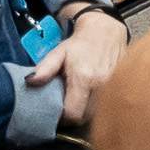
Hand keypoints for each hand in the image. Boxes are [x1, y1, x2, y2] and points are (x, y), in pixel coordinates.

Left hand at [48, 6, 126, 126]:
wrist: (106, 31)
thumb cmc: (80, 43)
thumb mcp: (58, 53)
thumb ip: (44, 69)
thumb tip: (29, 82)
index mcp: (84, 79)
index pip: (73, 114)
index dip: (63, 118)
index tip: (56, 113)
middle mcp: (101, 86)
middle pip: (85, 117)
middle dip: (73, 117)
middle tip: (65, 108)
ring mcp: (113, 88)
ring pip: (96, 114)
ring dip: (85, 113)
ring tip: (77, 102)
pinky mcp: (120, 88)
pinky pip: (105, 106)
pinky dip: (96, 107)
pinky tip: (89, 98)